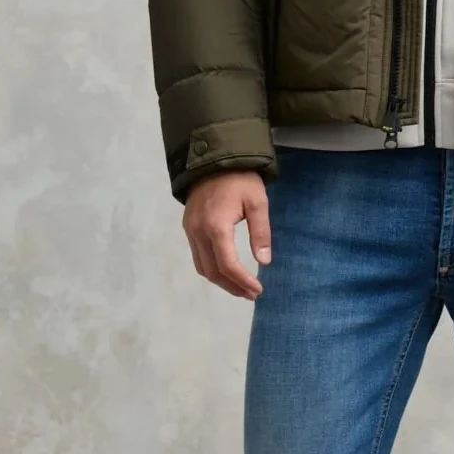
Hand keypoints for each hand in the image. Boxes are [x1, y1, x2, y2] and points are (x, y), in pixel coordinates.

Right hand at [182, 169, 271, 298]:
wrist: (213, 159)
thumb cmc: (240, 179)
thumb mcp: (257, 202)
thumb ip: (261, 232)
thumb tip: (264, 262)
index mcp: (216, 226)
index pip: (227, 265)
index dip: (242, 281)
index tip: (257, 290)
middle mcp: (198, 232)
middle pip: (212, 272)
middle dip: (232, 286)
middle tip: (251, 294)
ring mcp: (190, 230)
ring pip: (202, 267)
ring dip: (221, 281)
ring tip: (240, 288)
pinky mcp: (188, 227)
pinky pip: (197, 256)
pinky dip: (211, 269)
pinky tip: (226, 271)